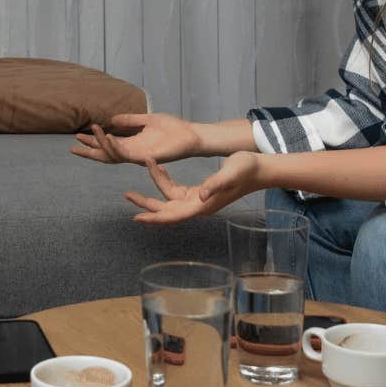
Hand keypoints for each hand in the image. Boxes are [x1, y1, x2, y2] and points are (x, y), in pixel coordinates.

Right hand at [69, 113, 200, 165]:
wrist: (191, 135)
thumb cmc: (174, 128)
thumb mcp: (147, 120)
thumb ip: (130, 120)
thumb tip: (113, 119)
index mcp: (132, 144)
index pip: (108, 145)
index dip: (92, 141)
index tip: (78, 136)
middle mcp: (133, 152)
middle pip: (105, 154)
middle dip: (89, 152)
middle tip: (72, 147)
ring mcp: (138, 156)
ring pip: (113, 154)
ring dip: (99, 144)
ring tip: (88, 132)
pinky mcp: (146, 156)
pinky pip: (126, 154)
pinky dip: (115, 146)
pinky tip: (107, 136)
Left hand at [123, 152, 261, 223]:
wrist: (260, 168)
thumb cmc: (247, 169)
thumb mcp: (230, 173)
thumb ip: (216, 184)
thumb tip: (201, 196)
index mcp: (203, 205)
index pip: (174, 216)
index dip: (155, 218)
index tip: (137, 218)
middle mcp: (198, 206)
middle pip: (166, 209)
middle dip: (146, 204)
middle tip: (126, 195)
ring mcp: (198, 199)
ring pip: (169, 198)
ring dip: (154, 187)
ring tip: (140, 174)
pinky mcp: (200, 192)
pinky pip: (176, 190)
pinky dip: (165, 180)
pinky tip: (159, 168)